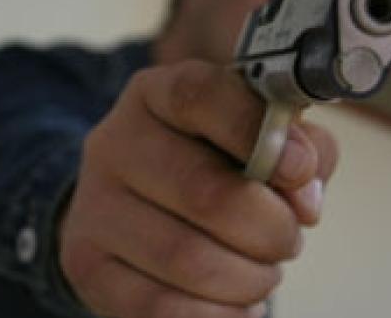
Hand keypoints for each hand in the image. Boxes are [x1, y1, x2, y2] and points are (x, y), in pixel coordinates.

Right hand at [59, 60, 337, 317]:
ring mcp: (94, 206)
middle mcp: (114, 143)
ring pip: (188, 259)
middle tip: (287, 238)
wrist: (134, 205)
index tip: (300, 171)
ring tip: (261, 271)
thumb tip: (303, 198)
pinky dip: (218, 315)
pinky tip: (235, 301)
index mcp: (155, 95)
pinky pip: (160, 309)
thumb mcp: (261, 135)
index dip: (258, 133)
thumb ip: (302, 147)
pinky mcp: (87, 265)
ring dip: (250, 278)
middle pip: (204, 192)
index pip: (199, 96)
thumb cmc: (212, 165)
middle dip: (270, 230)